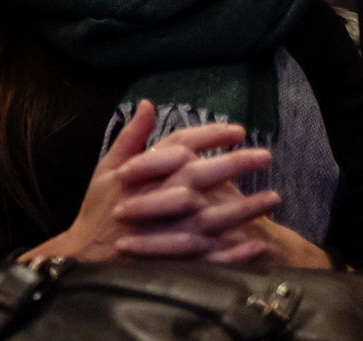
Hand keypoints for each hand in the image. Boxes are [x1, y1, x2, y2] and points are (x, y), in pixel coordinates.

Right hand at [24, 102, 271, 262]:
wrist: (88, 255)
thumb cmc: (99, 209)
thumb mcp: (106, 167)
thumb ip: (130, 137)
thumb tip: (147, 104)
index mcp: (147, 172)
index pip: (183, 144)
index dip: (212, 135)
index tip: (238, 131)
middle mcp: (163, 197)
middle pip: (206, 175)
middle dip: (238, 163)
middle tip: (266, 155)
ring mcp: (174, 230)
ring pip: (218, 216)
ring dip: (248, 208)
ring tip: (275, 198)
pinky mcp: (180, 259)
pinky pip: (215, 257)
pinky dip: (237, 252)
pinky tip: (258, 243)